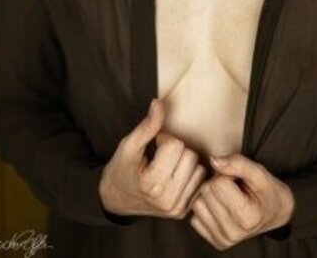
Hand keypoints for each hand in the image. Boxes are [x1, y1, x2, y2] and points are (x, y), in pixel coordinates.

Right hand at [98, 98, 206, 218]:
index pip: (176, 146)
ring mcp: (177, 209)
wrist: (115, 199)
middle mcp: (167, 201)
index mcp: (152, 185)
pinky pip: (201, 182)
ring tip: (168, 165)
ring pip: (200, 169)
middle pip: (191, 157)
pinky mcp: (184, 212)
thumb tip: (159, 103)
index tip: (155, 144)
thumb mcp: (129, 145)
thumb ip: (147, 125)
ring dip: (186, 162)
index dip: (165, 139)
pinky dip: (191, 175)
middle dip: (177, 150)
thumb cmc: (121, 169)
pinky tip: (176, 174)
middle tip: (161, 155)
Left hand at [189, 153, 294, 249]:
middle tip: (234, 186)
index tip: (239, 179)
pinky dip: (206, 208)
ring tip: (228, 196)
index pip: (218, 183)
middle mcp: (233, 234)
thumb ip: (238, 163)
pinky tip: (222, 207)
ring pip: (197, 203)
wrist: (274, 212)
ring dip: (210, 195)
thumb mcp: (259, 172)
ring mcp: (223, 240)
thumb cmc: (266, 190)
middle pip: (206, 192)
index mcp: (246, 218)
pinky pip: (194, 216)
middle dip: (218, 182)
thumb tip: (213, 160)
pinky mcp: (215, 242)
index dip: (228, 174)